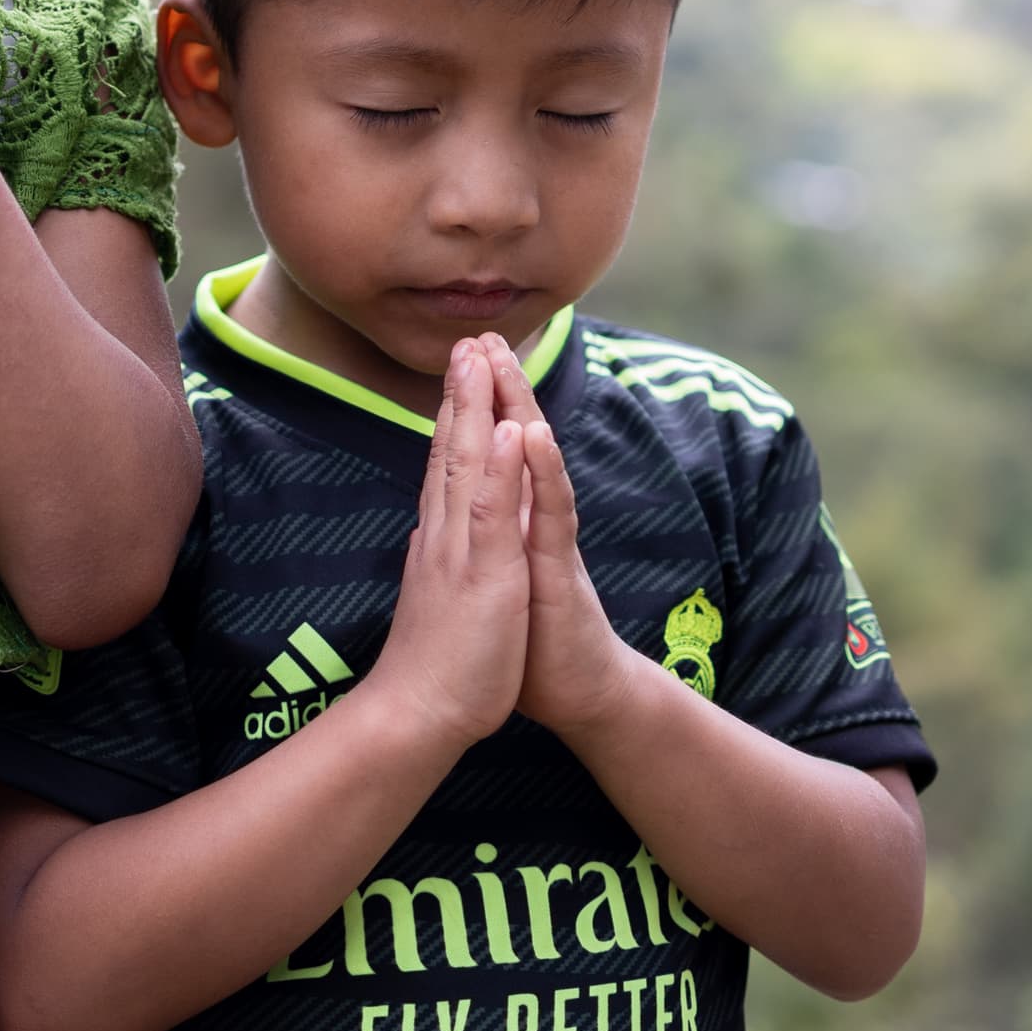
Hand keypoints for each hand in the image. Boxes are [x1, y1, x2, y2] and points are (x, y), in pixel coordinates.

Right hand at [362, 335, 532, 755]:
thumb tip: (425, 534)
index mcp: (438, 542)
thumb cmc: (433, 669)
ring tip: (479, 355)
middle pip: (450, 451)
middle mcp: (443, 535)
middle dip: (459, 392)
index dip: (452, 417)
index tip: (458, 371)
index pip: (445, 467)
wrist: (415, 717)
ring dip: (476, 407)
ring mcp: (460, 550)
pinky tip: (514, 428)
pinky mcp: (485, 575)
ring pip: (467, 465)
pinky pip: (495, 512)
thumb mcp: (438, 600)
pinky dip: (505, 467)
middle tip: (464, 339)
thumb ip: (435, 561)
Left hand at [493, 350, 641, 738]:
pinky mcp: (559, 571)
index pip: (485, 454)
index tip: (457, 357)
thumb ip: (486, 538)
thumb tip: (455, 507)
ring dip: (519, 410)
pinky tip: (533, 437)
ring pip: (532, 466)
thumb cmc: (530, 644)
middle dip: (497, 389)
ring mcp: (545, 543)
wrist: (576, 695)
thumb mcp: (495, 582)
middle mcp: (526, 523)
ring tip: (506, 364)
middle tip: (482, 335)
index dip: (471, 406)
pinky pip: (550, 513)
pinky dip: (540, 471)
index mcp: (502, 525)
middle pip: (511, 444)